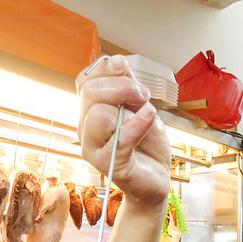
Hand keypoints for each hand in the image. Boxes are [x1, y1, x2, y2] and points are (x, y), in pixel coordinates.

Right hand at [77, 55, 171, 209]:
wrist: (157, 179)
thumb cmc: (147, 144)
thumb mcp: (140, 107)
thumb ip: (127, 86)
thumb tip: (117, 62)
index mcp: (90, 112)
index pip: (85, 81)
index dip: (108, 70)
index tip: (128, 73)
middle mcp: (86, 130)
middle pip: (91, 93)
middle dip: (123, 86)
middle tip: (143, 96)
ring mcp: (94, 149)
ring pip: (98, 114)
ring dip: (130, 107)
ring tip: (147, 112)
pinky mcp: (111, 165)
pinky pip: (120, 138)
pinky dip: (139, 124)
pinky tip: (150, 118)